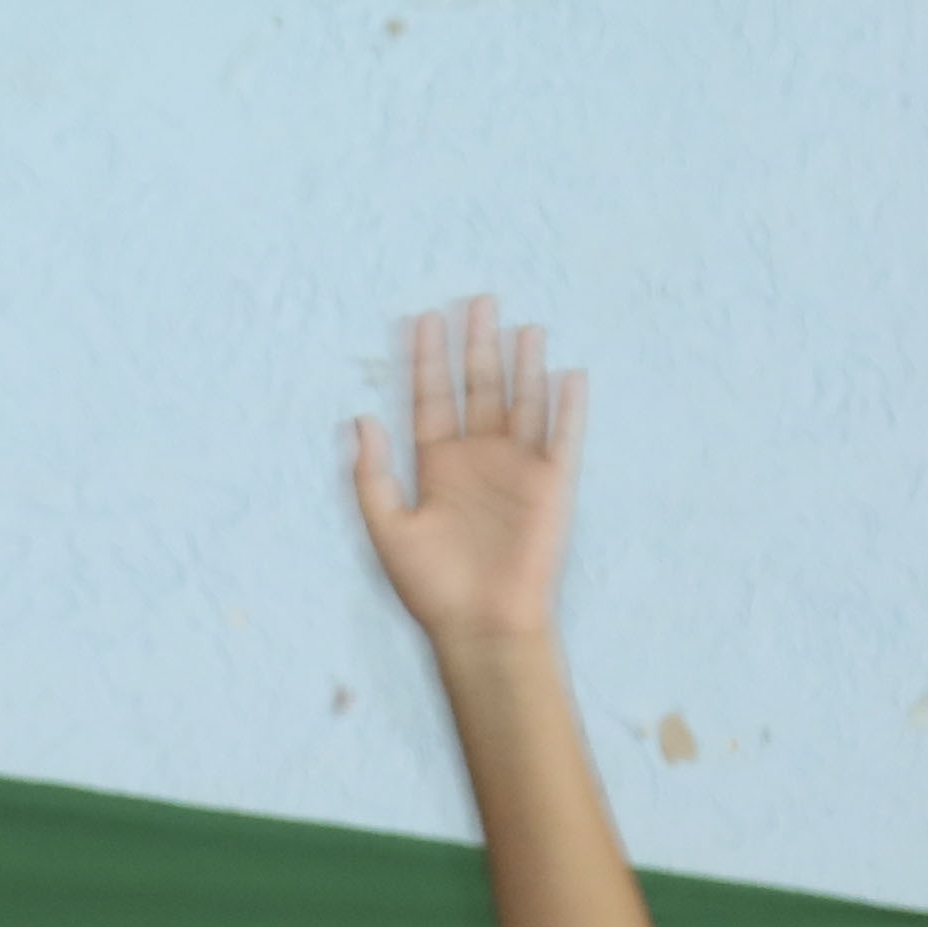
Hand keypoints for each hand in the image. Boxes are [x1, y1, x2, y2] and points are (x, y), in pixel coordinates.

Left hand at [351, 294, 585, 657]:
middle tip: (476, 301)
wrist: (479, 625)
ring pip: (521, 402)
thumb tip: (360, 418)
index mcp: (437, 465)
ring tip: (522, 326)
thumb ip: (372, 475)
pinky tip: (567, 374)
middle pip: (477, 388)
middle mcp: (477, 458)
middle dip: (476, 345)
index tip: (421, 318)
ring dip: (522, 365)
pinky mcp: (551, 485)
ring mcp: (516, 468)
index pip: (431, 399)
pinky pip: (562, 437)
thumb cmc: (431, 586)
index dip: (425, 360)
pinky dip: (566, 407)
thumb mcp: (387, 528)